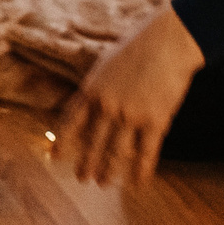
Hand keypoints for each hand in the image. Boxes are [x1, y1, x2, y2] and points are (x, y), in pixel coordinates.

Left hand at [52, 6, 203, 187]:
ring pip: (116, 153)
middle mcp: (107, 106)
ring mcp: (131, 115)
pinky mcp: (156, 121)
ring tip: (104, 183)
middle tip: (82, 179)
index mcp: (92, 89)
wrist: (168, 41)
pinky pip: (146, 153)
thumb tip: (87, 102)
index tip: (55, 157)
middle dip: (86, 163)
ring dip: (109, 171)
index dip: (62, 141)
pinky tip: (138, 183)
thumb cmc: (138, 47)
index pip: (70, 122)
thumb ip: (96, 86)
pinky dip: (141, 171)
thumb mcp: (106, 64)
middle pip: (92, 142)